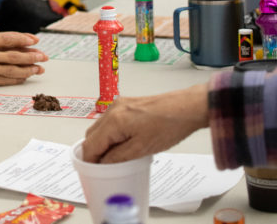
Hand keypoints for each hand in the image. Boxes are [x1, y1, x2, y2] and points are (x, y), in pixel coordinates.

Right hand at [0, 31, 47, 89]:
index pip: (7, 39)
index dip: (23, 39)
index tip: (35, 39)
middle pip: (14, 56)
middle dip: (32, 56)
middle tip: (44, 56)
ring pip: (12, 70)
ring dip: (28, 70)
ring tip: (39, 69)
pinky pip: (4, 80)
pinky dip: (16, 79)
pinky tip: (24, 78)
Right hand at [81, 83, 209, 163]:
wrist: (187, 107)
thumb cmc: (169, 126)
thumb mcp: (142, 149)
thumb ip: (118, 158)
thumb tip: (103, 164)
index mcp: (113, 121)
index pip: (90, 144)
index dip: (89, 161)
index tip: (91, 173)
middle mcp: (112, 110)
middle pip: (92, 135)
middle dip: (94, 151)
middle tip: (101, 167)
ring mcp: (119, 105)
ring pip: (101, 128)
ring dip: (103, 142)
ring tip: (113, 158)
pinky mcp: (127, 104)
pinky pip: (110, 121)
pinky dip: (111, 134)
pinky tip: (121, 144)